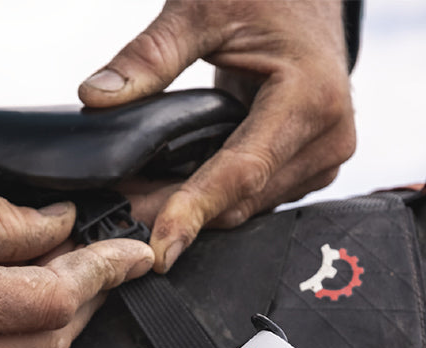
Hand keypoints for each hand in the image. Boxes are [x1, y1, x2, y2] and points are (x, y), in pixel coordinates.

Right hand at [0, 174, 152, 347]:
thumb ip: (2, 222)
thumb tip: (62, 229)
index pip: (53, 299)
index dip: (102, 273)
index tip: (133, 256)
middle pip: (49, 341)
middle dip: (84, 298)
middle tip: (99, 262)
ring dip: (46, 323)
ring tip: (49, 277)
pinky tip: (3, 314)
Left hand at [79, 0, 355, 270]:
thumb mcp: (203, 9)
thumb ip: (151, 55)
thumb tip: (98, 97)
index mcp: (310, 97)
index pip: (242, 172)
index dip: (195, 211)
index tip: (161, 246)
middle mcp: (327, 138)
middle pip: (244, 200)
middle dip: (183, 214)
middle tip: (124, 216)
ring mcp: (325, 158)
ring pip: (251, 207)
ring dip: (201, 212)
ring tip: (145, 202)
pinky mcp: (314, 166)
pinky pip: (260, 198)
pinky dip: (220, 199)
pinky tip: (183, 192)